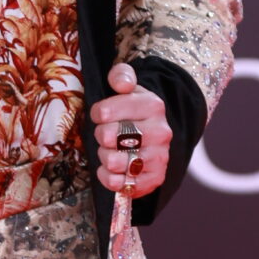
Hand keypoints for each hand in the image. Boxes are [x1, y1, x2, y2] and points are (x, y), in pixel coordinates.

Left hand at [91, 62, 169, 196]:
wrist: (154, 135)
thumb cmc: (133, 110)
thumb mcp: (128, 85)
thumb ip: (121, 75)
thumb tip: (122, 84)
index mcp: (153, 105)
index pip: (106, 111)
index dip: (97, 113)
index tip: (101, 114)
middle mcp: (161, 132)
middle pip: (108, 136)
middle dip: (100, 135)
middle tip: (106, 134)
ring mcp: (159, 157)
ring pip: (113, 161)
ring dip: (104, 156)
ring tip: (109, 151)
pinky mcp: (154, 179)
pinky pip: (120, 183)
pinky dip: (108, 178)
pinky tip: (110, 170)